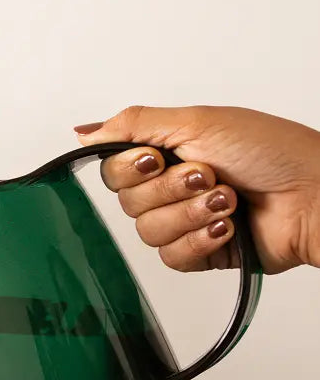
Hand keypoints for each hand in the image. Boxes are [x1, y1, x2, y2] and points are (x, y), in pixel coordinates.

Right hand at [75, 106, 319, 273]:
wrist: (314, 195)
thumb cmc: (272, 151)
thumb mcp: (196, 121)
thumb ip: (133, 124)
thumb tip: (83, 132)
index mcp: (167, 152)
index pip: (113, 169)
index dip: (130, 168)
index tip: (157, 158)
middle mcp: (172, 186)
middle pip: (127, 203)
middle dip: (169, 189)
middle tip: (207, 175)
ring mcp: (186, 221)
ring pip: (148, 232)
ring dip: (191, 214)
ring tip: (228, 200)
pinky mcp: (202, 253)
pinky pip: (173, 258)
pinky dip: (201, 240)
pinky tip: (228, 227)